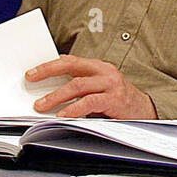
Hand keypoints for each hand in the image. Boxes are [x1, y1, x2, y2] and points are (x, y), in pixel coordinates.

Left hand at [25, 55, 156, 119]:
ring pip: (78, 85)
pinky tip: (64, 115)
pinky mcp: (115, 99)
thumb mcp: (98, 88)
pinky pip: (90, 102)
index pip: (69, 61)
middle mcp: (105, 71)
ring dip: (57, 96)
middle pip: (71, 69)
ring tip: (43, 105)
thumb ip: (81, 83)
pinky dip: (74, 109)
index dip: (49, 66)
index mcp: (98, 66)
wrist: (145, 111)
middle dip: (48, 75)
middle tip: (32, 84)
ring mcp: (111, 84)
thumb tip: (52, 84)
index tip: (31, 74)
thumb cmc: (118, 101)